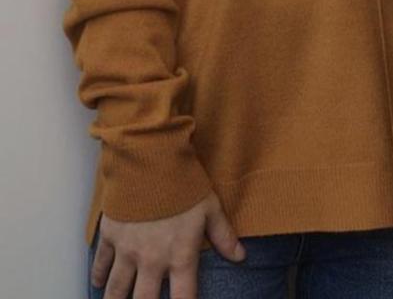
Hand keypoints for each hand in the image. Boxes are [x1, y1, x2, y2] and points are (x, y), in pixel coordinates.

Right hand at [90, 189, 245, 298]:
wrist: (151, 161)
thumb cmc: (184, 183)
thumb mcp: (210, 208)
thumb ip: (223, 236)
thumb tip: (241, 256)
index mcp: (180, 256)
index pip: (183, 298)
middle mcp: (152, 260)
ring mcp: (128, 249)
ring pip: (117, 289)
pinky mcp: (111, 234)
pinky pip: (101, 262)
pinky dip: (98, 275)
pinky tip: (97, 283)